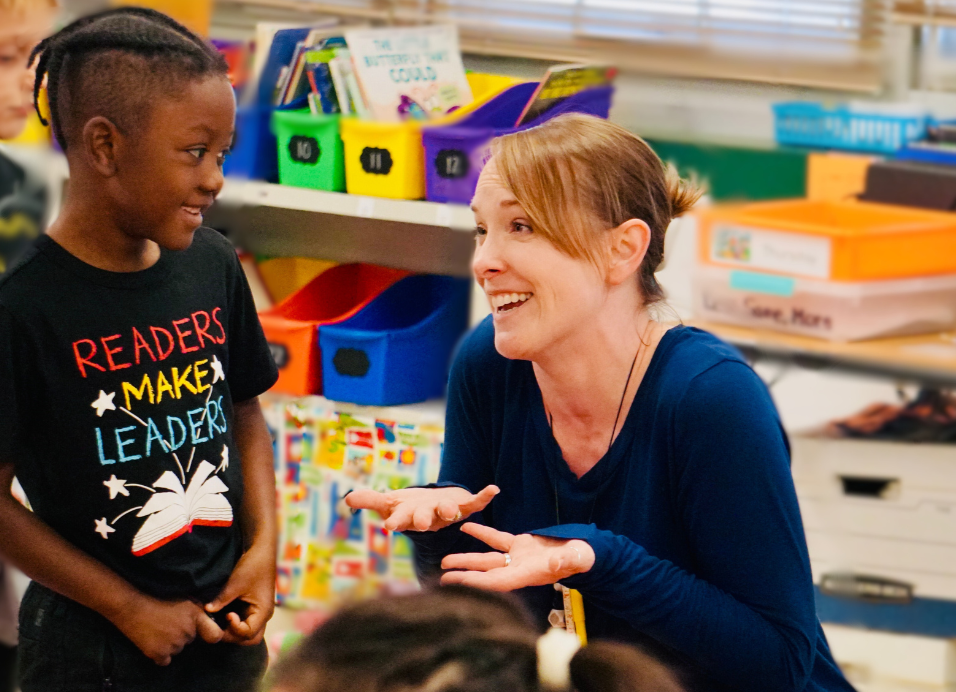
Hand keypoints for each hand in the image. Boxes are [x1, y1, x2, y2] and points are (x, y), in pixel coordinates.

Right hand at [115, 596, 221, 665]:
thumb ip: (198, 610)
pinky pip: (165, 660)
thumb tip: (209, 618)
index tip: (206, 634)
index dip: (212, 635)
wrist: (132, 606)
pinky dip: (160, 654)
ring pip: (178, 649)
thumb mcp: (184, 598)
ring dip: (171, 643)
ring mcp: (174, 644)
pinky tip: (153, 641)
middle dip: (184, 634)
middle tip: (168, 624)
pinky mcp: (159, 653)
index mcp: (196, 616)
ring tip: (158, 629)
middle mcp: (188, 631)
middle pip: (191, 640)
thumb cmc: (158, 597)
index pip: (215, 635)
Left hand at [205, 546, 275, 644]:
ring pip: (249, 632)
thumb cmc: (253, 566)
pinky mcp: (255, 606)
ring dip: (235, 631)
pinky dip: (236, 623)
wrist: (262, 551)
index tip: (226, 615)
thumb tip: (206, 611)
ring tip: (221, 622)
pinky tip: (224, 615)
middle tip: (220, 627)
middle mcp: (264, 615)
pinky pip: (246, 622)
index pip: (248, 633)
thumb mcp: (235, 583)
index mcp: (264, 611)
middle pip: (251, 638)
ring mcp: (260, 611)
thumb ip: (221, 600)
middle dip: (234, 636)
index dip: (234, 628)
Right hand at [345, 485, 499, 531]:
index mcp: (409, 517)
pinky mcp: (463, 506)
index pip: (400, 520)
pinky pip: (475, 503)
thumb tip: (346, 498)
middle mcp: (428, 518)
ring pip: (447, 512)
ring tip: (452, 511)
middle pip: (424, 518)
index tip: (389, 526)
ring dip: (449, 511)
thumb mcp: (390, 503)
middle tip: (422, 523)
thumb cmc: (410, 508)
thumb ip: (370, 500)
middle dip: (423, 519)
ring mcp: (446, 512)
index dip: (396, 522)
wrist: (436, 512)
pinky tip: (494, 489)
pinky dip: (484, 496)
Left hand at [440, 523, 594, 591]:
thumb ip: (568, 560)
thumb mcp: (578, 558)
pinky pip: (497, 540)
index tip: (455, 582)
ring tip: (444, 561)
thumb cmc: (584, 557)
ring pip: (487, 559)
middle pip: (486, 574)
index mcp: (529, 575)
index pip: (497, 582)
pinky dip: (482, 534)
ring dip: (467, 559)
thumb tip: (557, 562)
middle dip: (464, 576)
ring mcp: (519, 558)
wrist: (588, 551)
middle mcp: (519, 570)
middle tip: (441, 576)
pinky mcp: (522, 545)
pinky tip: (466, 526)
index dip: (475, 582)